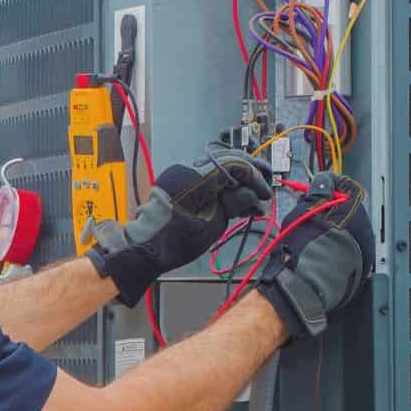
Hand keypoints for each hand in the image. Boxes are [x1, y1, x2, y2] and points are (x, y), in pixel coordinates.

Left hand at [85, 153, 272, 307]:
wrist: (145, 249)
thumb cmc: (175, 241)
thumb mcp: (213, 225)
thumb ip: (234, 204)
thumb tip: (252, 194)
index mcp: (197, 177)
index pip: (235, 164)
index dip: (255, 177)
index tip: (266, 193)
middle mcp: (188, 169)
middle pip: (227, 161)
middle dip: (249, 174)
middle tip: (265, 186)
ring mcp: (181, 174)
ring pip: (217, 169)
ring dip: (237, 182)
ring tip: (253, 201)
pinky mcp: (178, 183)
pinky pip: (205, 178)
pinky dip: (221, 187)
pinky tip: (235, 202)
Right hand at [254, 178, 374, 339]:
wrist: (304, 285)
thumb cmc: (303, 249)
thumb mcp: (304, 209)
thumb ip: (318, 189)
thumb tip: (325, 180)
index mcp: (355, 211)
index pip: (347, 187)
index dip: (329, 186)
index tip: (318, 189)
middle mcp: (365, 230)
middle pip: (350, 210)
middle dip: (333, 209)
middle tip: (311, 215)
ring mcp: (364, 252)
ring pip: (351, 231)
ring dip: (336, 229)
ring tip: (314, 238)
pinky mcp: (359, 270)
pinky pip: (350, 251)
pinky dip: (338, 248)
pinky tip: (322, 253)